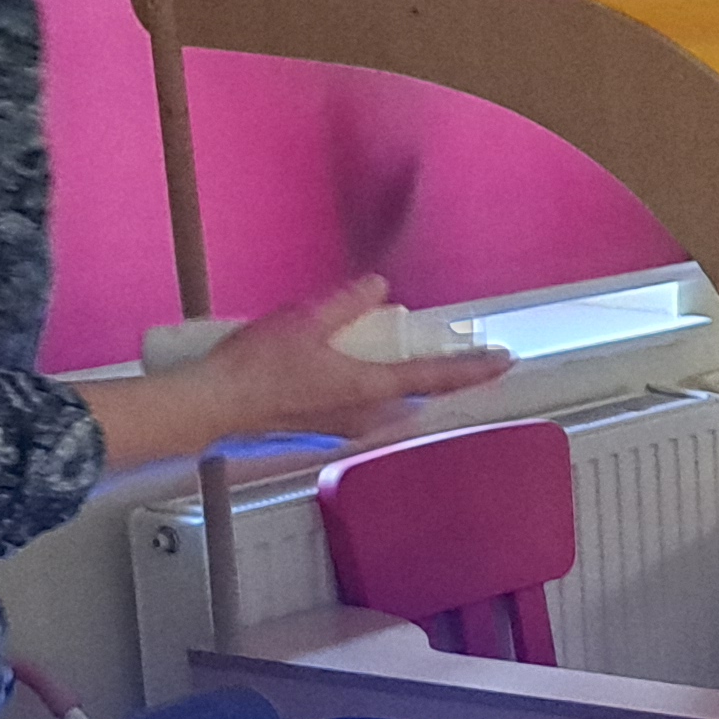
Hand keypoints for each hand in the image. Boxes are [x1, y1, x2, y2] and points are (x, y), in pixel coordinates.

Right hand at [184, 276, 511, 447]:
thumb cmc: (258, 365)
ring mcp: (345, 429)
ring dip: (406, 383)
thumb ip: (347, 303)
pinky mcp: (324, 432)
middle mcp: (367, 416)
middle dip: (440, 375)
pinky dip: (375, 390)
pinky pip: (366, 410)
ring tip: (410, 357)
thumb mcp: (304, 320)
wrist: (213, 407)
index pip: (435, 377)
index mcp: (369, 389)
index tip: (505, 360)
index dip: (473, 368)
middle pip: (418, 396)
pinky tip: (359, 372)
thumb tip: (380, 286)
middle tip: (459, 353)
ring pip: (391, 405)